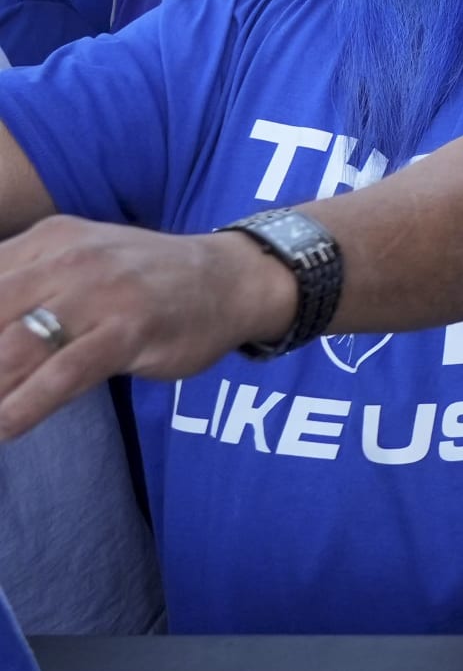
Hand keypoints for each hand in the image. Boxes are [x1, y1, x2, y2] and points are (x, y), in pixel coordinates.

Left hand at [0, 215, 296, 440]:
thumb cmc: (145, 282)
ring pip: (14, 347)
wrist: (233, 277)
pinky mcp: (130, 329)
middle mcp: (67, 260)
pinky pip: (65, 372)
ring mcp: (100, 293)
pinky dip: (25, 405)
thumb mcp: (77, 263)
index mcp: (45, 242)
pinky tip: (6, 428)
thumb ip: (22, 286)